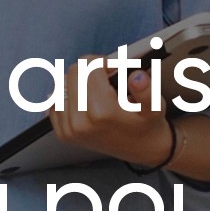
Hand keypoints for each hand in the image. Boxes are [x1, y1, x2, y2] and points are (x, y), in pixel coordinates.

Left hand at [52, 63, 173, 169]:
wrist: (141, 148)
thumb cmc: (146, 124)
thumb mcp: (155, 106)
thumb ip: (147, 90)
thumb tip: (138, 77)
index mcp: (101, 112)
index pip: (88, 67)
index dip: (102, 62)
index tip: (112, 68)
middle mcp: (80, 122)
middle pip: (72, 73)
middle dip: (89, 69)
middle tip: (105, 76)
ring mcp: (69, 129)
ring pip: (61, 84)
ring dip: (77, 80)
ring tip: (95, 88)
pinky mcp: (63, 133)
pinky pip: (54, 101)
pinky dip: (67, 94)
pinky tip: (84, 98)